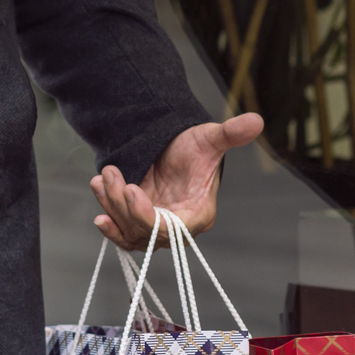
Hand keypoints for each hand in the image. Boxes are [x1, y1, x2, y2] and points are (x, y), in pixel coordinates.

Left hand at [89, 113, 264, 250]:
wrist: (174, 148)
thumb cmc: (195, 147)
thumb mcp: (210, 138)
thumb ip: (230, 134)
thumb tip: (256, 121)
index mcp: (198, 214)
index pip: (173, 230)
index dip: (148, 217)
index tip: (130, 191)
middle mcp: (177, 226)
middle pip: (146, 233)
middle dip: (123, 206)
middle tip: (111, 174)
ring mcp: (156, 227)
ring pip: (129, 232)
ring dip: (111, 207)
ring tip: (103, 177)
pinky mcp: (139, 224)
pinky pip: (122, 231)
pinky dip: (108, 220)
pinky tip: (98, 200)